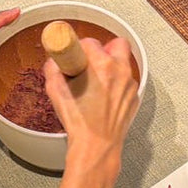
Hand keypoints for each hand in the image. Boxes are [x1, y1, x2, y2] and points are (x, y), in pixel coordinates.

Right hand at [44, 36, 138, 187]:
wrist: (96, 146)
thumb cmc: (79, 122)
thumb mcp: (56, 91)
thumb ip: (53, 69)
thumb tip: (54, 62)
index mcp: (101, 65)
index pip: (91, 42)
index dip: (80, 47)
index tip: (76, 53)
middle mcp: (120, 71)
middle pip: (117, 43)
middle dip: (104, 49)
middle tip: (92, 60)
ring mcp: (130, 85)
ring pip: (123, 64)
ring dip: (111, 67)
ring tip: (97, 82)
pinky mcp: (134, 97)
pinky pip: (126, 82)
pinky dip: (117, 84)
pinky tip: (104, 96)